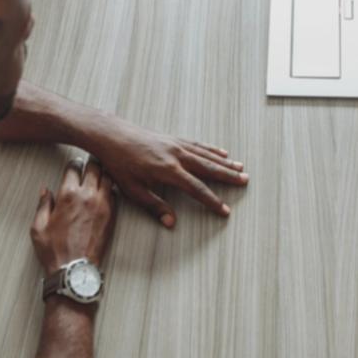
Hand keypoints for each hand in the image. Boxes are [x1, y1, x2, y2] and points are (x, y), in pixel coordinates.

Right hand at [30, 158, 116, 276]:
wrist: (74, 270)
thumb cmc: (55, 251)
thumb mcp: (38, 227)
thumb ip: (43, 205)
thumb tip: (46, 191)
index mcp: (68, 195)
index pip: (74, 167)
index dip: (73, 165)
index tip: (73, 166)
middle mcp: (87, 196)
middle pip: (95, 167)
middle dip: (90, 164)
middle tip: (88, 166)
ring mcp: (103, 205)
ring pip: (108, 177)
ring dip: (103, 174)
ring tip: (98, 177)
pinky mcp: (112, 215)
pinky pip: (115, 194)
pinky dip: (110, 190)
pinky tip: (104, 193)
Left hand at [86, 118, 247, 227]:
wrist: (112, 135)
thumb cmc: (119, 163)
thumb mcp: (133, 190)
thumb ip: (154, 206)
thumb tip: (172, 222)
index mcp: (168, 171)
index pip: (196, 188)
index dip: (212, 201)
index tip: (225, 210)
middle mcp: (177, 156)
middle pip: (208, 168)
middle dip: (228, 176)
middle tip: (245, 181)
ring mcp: (176, 145)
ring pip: (206, 155)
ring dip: (224, 162)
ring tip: (240, 167)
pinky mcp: (173, 139)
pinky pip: (197, 145)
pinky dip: (211, 150)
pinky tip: (221, 152)